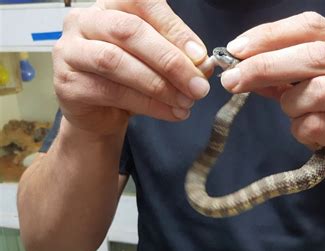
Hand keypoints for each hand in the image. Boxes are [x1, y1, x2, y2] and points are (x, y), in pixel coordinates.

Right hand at [53, 0, 210, 136]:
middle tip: (198, 86)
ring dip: (159, 86)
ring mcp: (70, 50)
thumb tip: (204, 65)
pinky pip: (110, 92)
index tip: (201, 57)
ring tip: (186, 101)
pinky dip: (148, 105)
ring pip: (117, 62)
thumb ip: (178, 56)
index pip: (144, 4)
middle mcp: (85, 20)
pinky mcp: (67, 83)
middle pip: (129, 31)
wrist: (101, 112)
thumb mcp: (156, 60)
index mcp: (112, 5)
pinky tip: (170, 112)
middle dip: (170, 61)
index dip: (175, 30)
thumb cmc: (131, 77)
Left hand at [220, 12, 324, 186]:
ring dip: (291, 106)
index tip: (235, 49)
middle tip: (231, 79)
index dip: (272, 34)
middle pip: (316, 55)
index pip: (313, 26)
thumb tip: (237, 65)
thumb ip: (279, 74)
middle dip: (266, 65)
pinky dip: (301, 132)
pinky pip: (317, 126)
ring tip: (295, 116)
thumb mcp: (304, 90)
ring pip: (318, 91)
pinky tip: (312, 138)